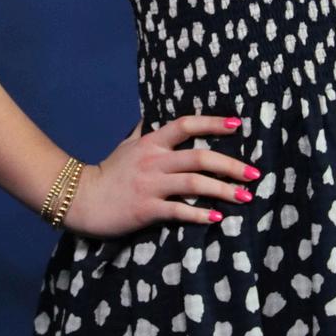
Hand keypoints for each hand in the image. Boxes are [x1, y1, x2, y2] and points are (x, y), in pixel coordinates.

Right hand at [58, 113, 260, 239]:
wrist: (81, 199)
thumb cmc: (107, 172)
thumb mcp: (126, 146)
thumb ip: (143, 132)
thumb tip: (152, 117)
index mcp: (151, 142)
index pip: (186, 125)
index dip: (213, 123)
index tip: (238, 125)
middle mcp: (154, 160)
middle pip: (199, 157)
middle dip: (230, 165)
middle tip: (254, 173)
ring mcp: (151, 185)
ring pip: (194, 183)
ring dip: (223, 190)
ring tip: (245, 197)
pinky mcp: (146, 209)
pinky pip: (179, 210)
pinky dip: (199, 214)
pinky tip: (216, 218)